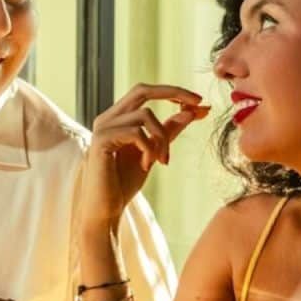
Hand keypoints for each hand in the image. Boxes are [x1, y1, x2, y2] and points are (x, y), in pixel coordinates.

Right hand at [79, 84, 207, 229]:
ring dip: (162, 137)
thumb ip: (168, 131)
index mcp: (117, 118)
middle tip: (198, 106)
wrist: (105, 210)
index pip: (145, 92)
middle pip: (142, 90)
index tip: (198, 102)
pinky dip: (149, 148)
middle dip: (173, 93)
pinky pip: (136, 132)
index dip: (172, 92)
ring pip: (145, 114)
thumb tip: (191, 112)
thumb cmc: (123, 184)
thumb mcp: (153, 152)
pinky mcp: (101, 141)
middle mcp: (107, 118)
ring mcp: (102, 128)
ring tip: (162, 160)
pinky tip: (146, 165)